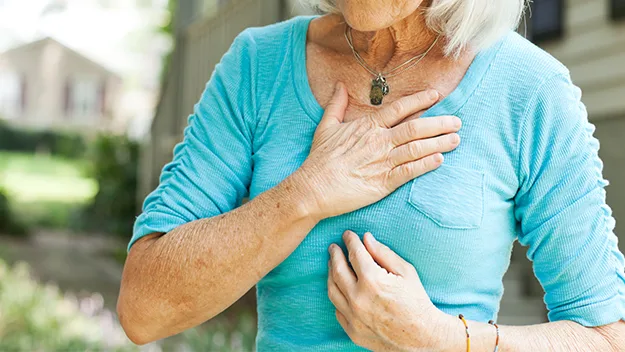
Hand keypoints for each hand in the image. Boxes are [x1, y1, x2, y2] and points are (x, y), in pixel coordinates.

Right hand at [295, 82, 460, 219]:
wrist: (313, 188)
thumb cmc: (319, 159)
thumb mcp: (325, 126)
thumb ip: (336, 105)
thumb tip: (339, 85)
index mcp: (367, 126)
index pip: (399, 109)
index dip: (419, 101)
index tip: (436, 95)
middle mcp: (379, 141)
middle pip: (415, 127)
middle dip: (439, 123)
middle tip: (457, 121)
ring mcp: (382, 162)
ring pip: (417, 148)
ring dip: (439, 143)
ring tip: (456, 139)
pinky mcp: (383, 182)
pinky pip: (409, 171)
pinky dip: (425, 165)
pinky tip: (439, 160)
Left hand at [328, 231, 448, 350]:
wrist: (422, 337)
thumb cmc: (417, 301)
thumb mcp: (406, 272)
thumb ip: (383, 253)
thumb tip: (366, 238)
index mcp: (372, 281)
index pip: (354, 254)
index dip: (350, 241)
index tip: (347, 234)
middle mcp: (358, 298)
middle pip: (337, 269)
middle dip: (335, 254)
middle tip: (334, 247)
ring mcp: (353, 316)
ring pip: (332, 289)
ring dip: (330, 273)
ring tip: (333, 264)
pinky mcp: (352, 330)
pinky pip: (337, 309)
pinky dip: (337, 295)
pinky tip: (339, 287)